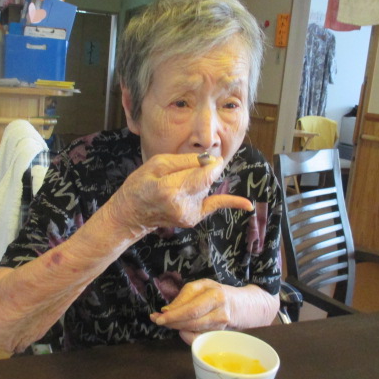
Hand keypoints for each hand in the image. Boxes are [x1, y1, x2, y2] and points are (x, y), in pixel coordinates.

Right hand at [106, 153, 252, 235]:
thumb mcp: (155, 164)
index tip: (210, 158)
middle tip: (181, 173)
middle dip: (200, 171)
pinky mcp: (193, 220)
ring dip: (197, 182)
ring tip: (175, 186)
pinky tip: (247, 205)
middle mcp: (183, 205)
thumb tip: (208, 160)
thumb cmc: (139, 186)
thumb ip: (183, 161)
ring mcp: (189, 215)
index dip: (211, 164)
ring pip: (206, 188)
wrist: (131, 214)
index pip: (204, 174)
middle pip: (206, 180)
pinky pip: (215, 206)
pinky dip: (231, 203)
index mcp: (171, 189)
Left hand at [149, 278, 233, 344]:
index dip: (172, 314)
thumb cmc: (218, 293)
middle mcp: (219, 312)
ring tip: (165, 322)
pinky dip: (186, 336)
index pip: (190, 309)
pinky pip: (199, 338)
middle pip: (191, 321)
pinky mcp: (219, 335)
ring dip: (176, 327)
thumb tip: (167, 310)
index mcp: (215, 296)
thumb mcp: (202, 286)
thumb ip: (185, 295)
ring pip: (193, 330)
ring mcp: (220, 326)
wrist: (241, 305)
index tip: (157, 316)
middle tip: (157, 320)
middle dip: (171, 322)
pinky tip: (181, 330)